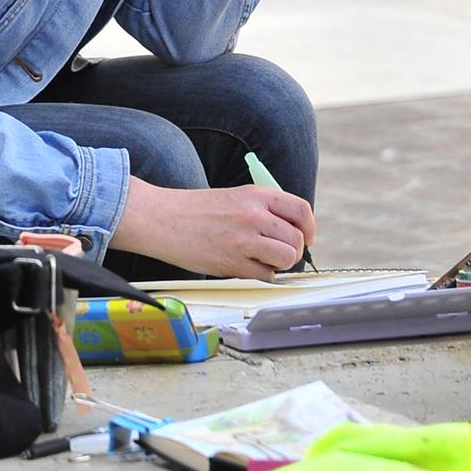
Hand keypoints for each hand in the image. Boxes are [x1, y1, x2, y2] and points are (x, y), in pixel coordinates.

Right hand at [111, 178, 316, 279]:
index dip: (309, 228)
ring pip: (286, 258)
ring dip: (280, 263)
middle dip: (293, 250)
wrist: (162, 219)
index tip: (305, 237)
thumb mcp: (233, 196)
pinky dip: (262, 274)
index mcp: (255, 195)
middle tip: (280, 253)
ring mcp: (244, 240)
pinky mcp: (233, 264)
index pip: (301, 210)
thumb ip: (262, 209)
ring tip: (264, 260)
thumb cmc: (196, 210)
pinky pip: (266, 275)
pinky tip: (246, 266)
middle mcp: (253, 215)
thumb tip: (292, 231)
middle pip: (297, 239)